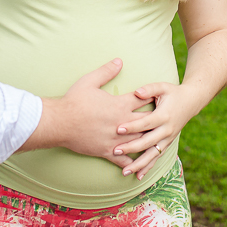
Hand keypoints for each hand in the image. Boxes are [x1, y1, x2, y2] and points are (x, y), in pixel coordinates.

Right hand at [28, 59, 150, 168]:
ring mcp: (115, 138)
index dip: (151, 96)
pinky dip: (133, 162)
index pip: (141, 99)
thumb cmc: (74, 101)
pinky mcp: (107, 151)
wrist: (60, 123)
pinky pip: (123, 159)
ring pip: (138, 141)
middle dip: (156, 119)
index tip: (160, 96)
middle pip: (145, 121)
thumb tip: (119, 61)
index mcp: (119, 104)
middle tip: (166, 118)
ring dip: (149, 140)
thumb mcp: (89, 81)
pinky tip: (140, 165)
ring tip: (159, 140)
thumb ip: (106, 71)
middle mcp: (121, 122)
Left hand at [114, 81, 202, 179]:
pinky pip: (157, 158)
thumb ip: (149, 88)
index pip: (146, 123)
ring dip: (139, 164)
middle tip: (115, 151)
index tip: (118, 129)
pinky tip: (138, 176)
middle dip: (131, 148)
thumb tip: (136, 92)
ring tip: (125, 172)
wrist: (191, 102)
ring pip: (153, 154)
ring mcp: (168, 139)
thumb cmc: (173, 92)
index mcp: (164, 115)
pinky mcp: (168, 144)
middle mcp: (167, 129)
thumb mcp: (163, 86)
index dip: (132, 126)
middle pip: (147, 141)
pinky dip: (148, 167)